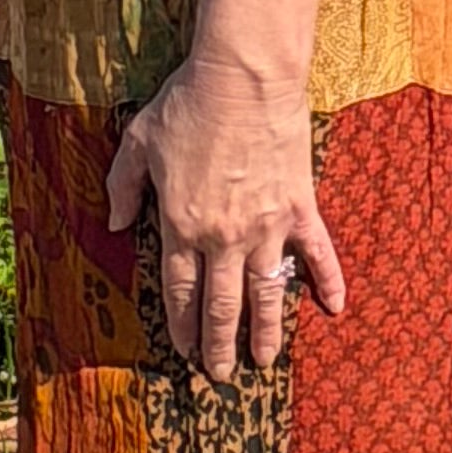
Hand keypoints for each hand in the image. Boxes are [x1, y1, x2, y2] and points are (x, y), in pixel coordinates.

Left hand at [105, 47, 347, 380]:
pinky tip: (336, 309)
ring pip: (267, 293)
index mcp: (182, 225)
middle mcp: (224, 236)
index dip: (182, 326)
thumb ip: (123, 187)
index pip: (181, 291)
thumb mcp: (138, 142)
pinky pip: (318, 253)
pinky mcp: (299, 207)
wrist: (243, 77)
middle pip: (222, 305)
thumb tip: (116, 223)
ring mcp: (266, 225)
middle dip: (219, 346)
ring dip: (266, 331)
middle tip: (221, 375)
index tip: (183, 352)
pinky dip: (329, 281)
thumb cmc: (187, 105)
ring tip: (265, 361)